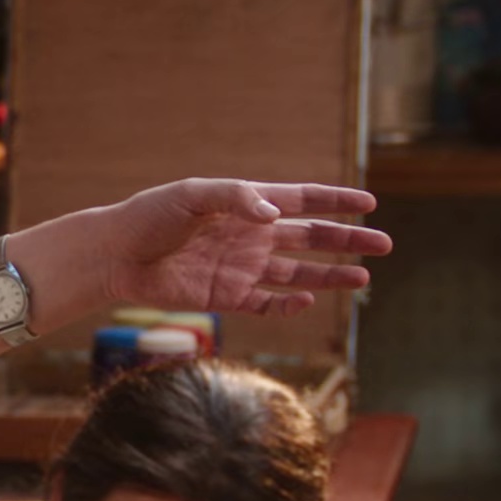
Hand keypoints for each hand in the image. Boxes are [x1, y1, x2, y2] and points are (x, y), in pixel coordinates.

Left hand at [89, 180, 387, 319]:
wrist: (116, 256)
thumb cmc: (149, 217)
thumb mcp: (190, 196)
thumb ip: (234, 199)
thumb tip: (274, 214)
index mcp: (247, 204)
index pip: (303, 200)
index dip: (337, 201)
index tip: (370, 202)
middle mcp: (252, 235)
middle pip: (312, 238)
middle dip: (348, 241)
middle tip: (383, 244)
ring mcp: (243, 268)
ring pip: (299, 273)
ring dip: (331, 275)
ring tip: (364, 280)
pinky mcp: (228, 297)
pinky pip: (268, 303)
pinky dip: (289, 304)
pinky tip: (308, 299)